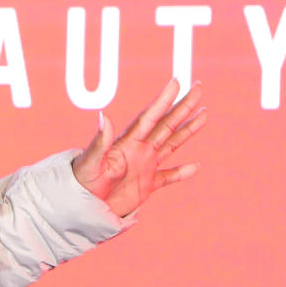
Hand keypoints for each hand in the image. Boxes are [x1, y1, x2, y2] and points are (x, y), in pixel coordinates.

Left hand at [72, 79, 205, 216]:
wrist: (81, 204)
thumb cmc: (82, 181)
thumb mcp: (92, 161)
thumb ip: (101, 141)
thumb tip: (103, 116)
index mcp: (127, 142)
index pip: (150, 116)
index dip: (163, 99)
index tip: (176, 82)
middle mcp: (139, 149)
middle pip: (166, 124)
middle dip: (183, 107)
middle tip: (198, 88)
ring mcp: (144, 166)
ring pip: (171, 143)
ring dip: (187, 130)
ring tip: (204, 114)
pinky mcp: (146, 185)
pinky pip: (168, 177)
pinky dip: (182, 172)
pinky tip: (195, 166)